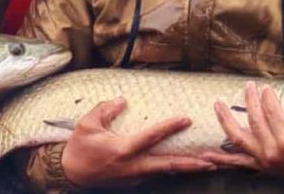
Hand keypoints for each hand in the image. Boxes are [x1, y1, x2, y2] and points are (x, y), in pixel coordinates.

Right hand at [59, 98, 215, 188]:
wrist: (70, 174)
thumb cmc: (79, 148)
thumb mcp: (87, 124)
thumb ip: (105, 110)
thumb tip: (123, 100)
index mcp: (123, 149)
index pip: (152, 136)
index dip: (170, 127)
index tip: (186, 119)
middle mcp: (133, 166)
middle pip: (169, 165)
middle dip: (192, 163)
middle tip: (213, 160)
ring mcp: (134, 177)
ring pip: (165, 172)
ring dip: (186, 168)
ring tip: (206, 164)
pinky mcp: (133, 183)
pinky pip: (154, 175)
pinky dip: (169, 170)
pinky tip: (181, 165)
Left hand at [204, 82, 283, 191]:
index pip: (272, 112)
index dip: (267, 98)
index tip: (265, 88)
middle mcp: (273, 151)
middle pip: (254, 120)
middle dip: (249, 100)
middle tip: (247, 86)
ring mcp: (265, 161)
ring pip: (238, 138)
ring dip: (225, 120)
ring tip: (217, 105)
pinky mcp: (263, 168)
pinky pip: (238, 164)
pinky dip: (222, 160)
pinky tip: (206, 156)